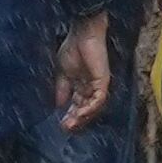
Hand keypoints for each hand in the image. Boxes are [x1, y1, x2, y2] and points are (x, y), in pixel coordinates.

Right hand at [54, 12, 111, 131]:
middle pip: (86, 109)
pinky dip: (91, 108)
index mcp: (81, 86)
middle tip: (66, 128)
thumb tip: (58, 106)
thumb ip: (62, 89)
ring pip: (93, 108)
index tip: (61, 125)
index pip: (77, 106)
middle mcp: (91, 88)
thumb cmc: (72, 48)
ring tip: (72, 123)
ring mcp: (98, 85)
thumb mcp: (62, 73)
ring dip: (83, 117)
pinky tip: (80, 113)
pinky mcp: (103, 81)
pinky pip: (99, 99)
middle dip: (76, 120)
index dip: (70, 116)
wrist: (81, 34)